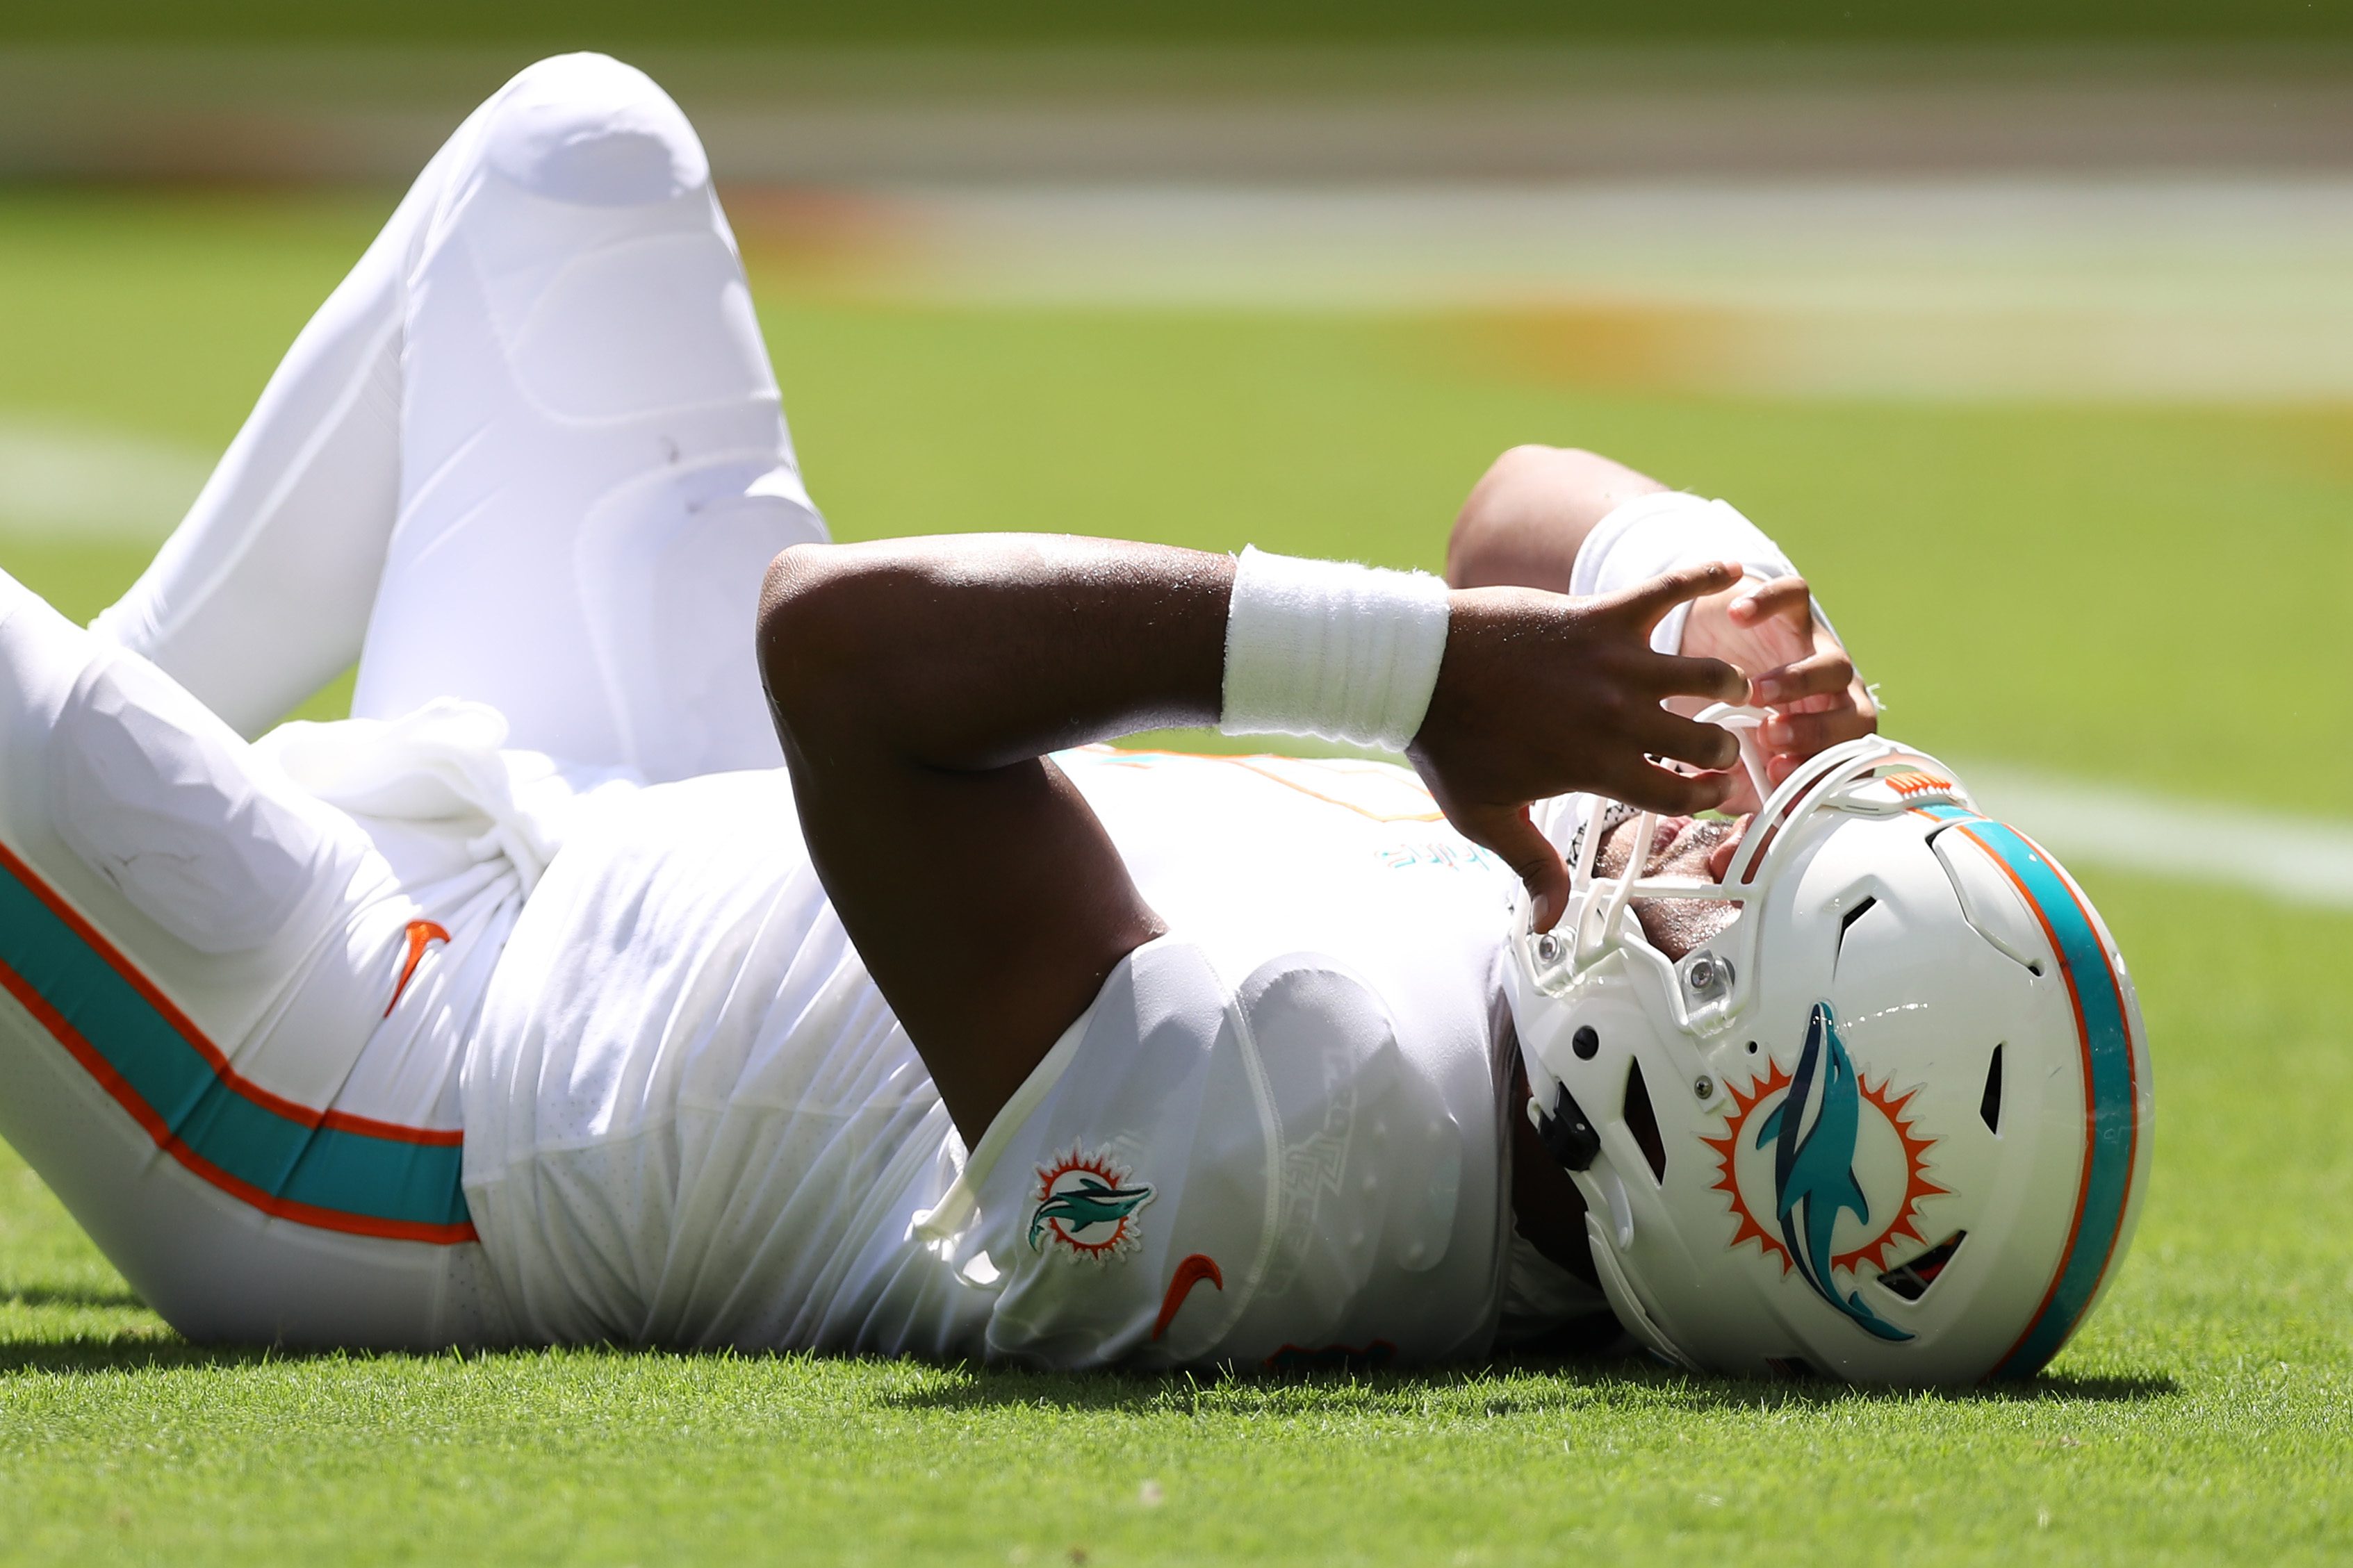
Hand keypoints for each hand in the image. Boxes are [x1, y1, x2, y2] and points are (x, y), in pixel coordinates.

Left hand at [1409, 561, 1749, 928]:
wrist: (1419, 666)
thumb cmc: (1448, 741)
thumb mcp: (1485, 817)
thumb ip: (1529, 866)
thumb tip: (1548, 923)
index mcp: (1596, 767)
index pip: (1679, 794)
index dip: (1708, 798)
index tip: (1717, 793)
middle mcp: (1618, 717)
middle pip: (1706, 739)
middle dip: (1723, 747)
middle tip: (1720, 744)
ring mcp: (1615, 663)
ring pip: (1707, 672)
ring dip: (1727, 680)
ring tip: (1730, 684)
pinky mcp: (1602, 615)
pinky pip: (1668, 589)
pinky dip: (1705, 575)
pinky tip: (1732, 567)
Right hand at [1679, 574, 1875, 806]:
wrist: (1713, 648)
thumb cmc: (1731, 719)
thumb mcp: (1734, 764)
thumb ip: (1739, 803)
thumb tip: (1730, 857)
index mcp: (1826, 740)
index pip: (1844, 764)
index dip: (1817, 773)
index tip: (1773, 775)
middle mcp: (1833, 698)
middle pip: (1856, 716)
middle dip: (1816, 732)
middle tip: (1770, 737)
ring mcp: (1816, 651)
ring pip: (1835, 666)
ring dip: (1798, 682)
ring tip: (1753, 692)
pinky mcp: (1791, 610)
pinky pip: (1795, 597)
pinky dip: (1770, 602)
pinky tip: (1738, 616)